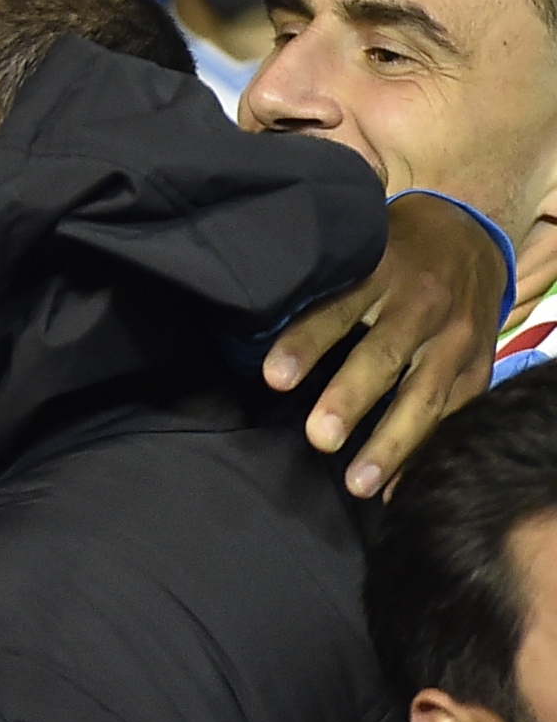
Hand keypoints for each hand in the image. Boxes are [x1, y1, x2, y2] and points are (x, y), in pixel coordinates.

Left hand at [268, 191, 504, 496]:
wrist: (468, 235)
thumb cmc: (389, 248)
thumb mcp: (355, 248)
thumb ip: (318, 281)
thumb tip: (245, 320)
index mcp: (380, 271)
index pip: (336, 309)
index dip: (305, 343)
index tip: (274, 378)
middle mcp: (420, 305)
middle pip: (382, 357)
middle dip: (350, 400)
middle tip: (319, 439)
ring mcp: (453, 340)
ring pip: (424, 396)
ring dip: (391, 444)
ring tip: (357, 484)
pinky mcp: (476, 367)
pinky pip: (455, 415)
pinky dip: (426, 452)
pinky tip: (397, 487)